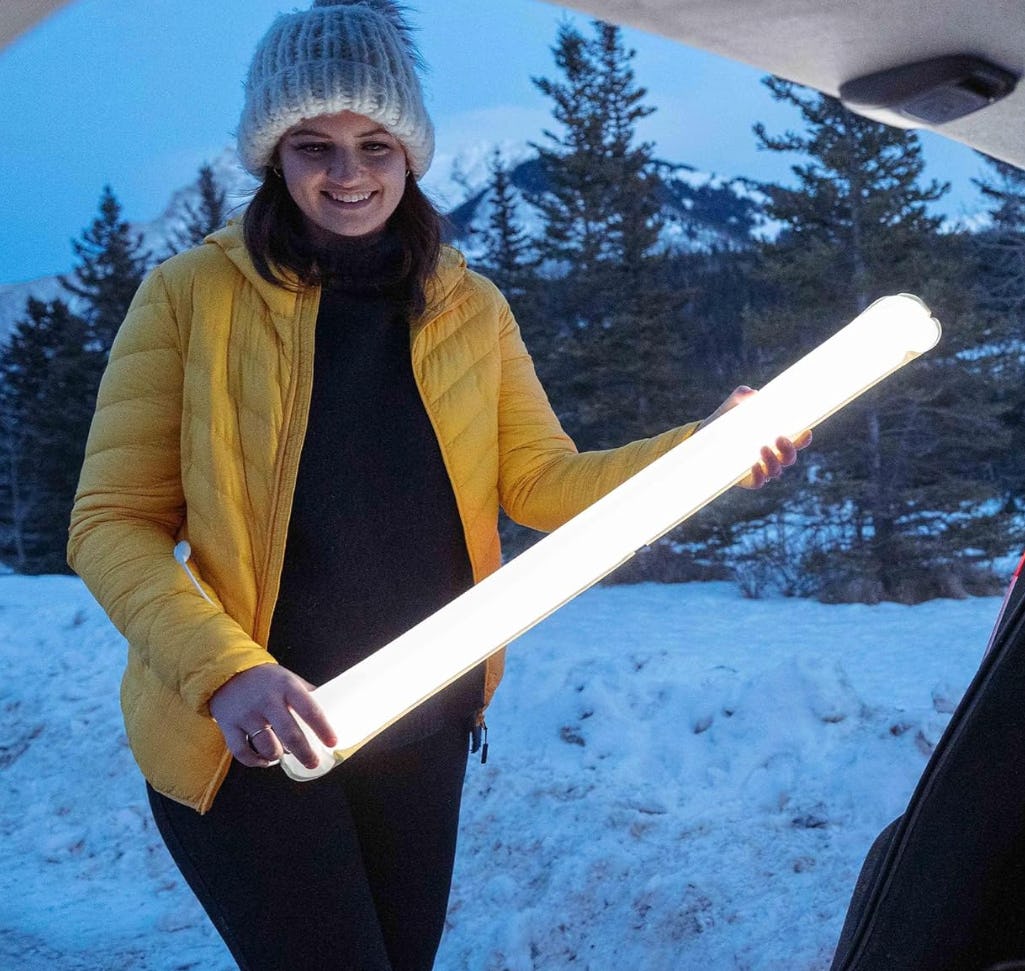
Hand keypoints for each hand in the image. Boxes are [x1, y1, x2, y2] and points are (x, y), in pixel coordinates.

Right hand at [208, 663, 337, 769]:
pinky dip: (255, 761)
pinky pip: (243, 752)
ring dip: (278, 755)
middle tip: (313, 762)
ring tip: (283, 753)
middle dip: (304, 753)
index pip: (310, 710)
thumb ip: (306, 695)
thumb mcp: (288, 679)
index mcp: (286, 687)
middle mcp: (267, 701)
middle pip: (290, 734)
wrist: (226, 672)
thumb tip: (331, 710)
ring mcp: (247, 714)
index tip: (332, 742)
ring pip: (268, 746)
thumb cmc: (264, 679)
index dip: (323, 728)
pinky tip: (263, 759)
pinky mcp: (229, 726)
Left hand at [699, 386, 811, 489]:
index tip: (806, 431)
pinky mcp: (745, 478)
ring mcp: (760, 468)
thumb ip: (741, 395)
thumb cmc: (726, 421)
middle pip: (790, 458)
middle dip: (789, 450)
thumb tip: (751, 394)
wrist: (704, 439)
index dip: (803, 439)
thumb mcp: (733, 406)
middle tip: (779, 438)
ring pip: (776, 471)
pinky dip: (760, 475)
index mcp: (773, 438)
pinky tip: (754, 464)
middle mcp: (771, 455)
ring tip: (762, 448)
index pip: (796, 442)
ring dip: (773, 461)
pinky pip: (758, 482)